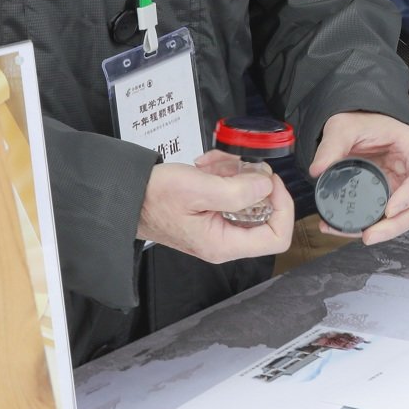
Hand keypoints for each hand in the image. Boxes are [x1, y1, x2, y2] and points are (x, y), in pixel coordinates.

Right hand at [136, 153, 292, 261]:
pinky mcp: (212, 212)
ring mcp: (219, 226)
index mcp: (223, 244)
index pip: (277, 237)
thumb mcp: (198, 189)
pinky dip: (225, 173)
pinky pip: (232, 191)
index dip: (282, 207)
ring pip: (248, 197)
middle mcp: (224, 240)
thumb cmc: (153, 197)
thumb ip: (237, 191)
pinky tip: (207, 166)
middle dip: (254, 182)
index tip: (271, 181)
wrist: (126, 195)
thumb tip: (267, 186)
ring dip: (236, 173)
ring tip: (213, 164)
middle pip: (265, 213)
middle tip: (236, 166)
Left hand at [309, 112, 408, 242]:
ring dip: (385, 232)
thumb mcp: (344, 126)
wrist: (355, 123)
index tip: (389, 210)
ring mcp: (399, 186)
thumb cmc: (360, 120)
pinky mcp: (385, 196)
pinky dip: (366, 227)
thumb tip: (317, 170)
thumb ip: (332, 145)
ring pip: (404, 217)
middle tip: (370, 235)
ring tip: (359, 236)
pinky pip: (383, 217)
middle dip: (397, 226)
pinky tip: (342, 229)